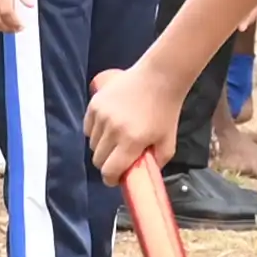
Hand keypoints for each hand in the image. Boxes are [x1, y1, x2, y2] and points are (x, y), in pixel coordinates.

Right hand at [81, 65, 178, 189]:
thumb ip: (155, 163)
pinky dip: (95, 132)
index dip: (111, 179)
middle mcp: (113, 130)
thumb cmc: (165, 110)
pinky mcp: (95, 104)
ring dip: (102, 147)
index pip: (109, 171)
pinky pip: (87, 128)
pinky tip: (108, 127)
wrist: (159, 77)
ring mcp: (102, 115)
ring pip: (92, 144)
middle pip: (98, 160)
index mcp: (132, 141)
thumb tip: (141, 176)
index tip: (115, 178)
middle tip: (117, 159)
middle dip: (107, 164)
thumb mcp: (168, 143)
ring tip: (116, 139)